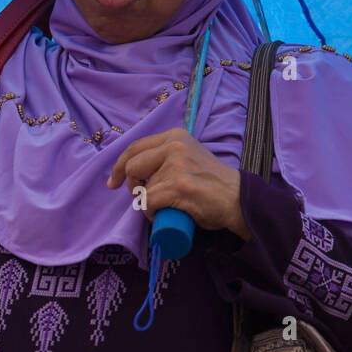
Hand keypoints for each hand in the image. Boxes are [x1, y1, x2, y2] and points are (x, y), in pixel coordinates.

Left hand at [105, 127, 250, 240]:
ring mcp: (176, 166)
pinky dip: (150, 213)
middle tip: (140, 198)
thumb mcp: (188, 157)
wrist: (238, 198)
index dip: (119, 166)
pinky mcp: (178, 187)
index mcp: (174, 136)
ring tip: (167, 206)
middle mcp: (174, 146)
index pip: (135, 147)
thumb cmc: (212, 182)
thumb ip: (167, 155)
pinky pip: (148, 203)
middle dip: (131, 186)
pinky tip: (163, 214)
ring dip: (147, 204)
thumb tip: (135, 168)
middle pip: (132, 166)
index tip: (114, 182)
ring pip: (142, 189)